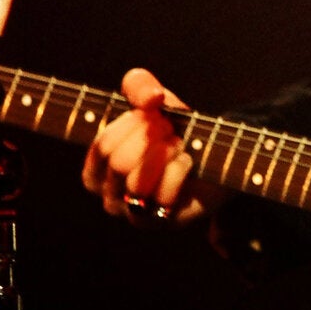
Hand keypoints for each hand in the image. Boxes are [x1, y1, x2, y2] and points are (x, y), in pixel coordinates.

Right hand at [81, 67, 213, 225]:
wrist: (213, 156)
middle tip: (169, 130)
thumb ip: (140, 87)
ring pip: (136, 182)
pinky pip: (164, 195)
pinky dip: (180, 168)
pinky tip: (187, 161)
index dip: (132, 123)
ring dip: (165, 153)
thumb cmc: (174, 131)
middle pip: (118, 163)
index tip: (152, 114)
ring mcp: (133, 213)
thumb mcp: (154, 101)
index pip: (102, 146)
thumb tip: (151, 97)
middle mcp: (109, 196)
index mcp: (97, 170)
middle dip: (150, 137)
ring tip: (177, 144)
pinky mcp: (160, 222)